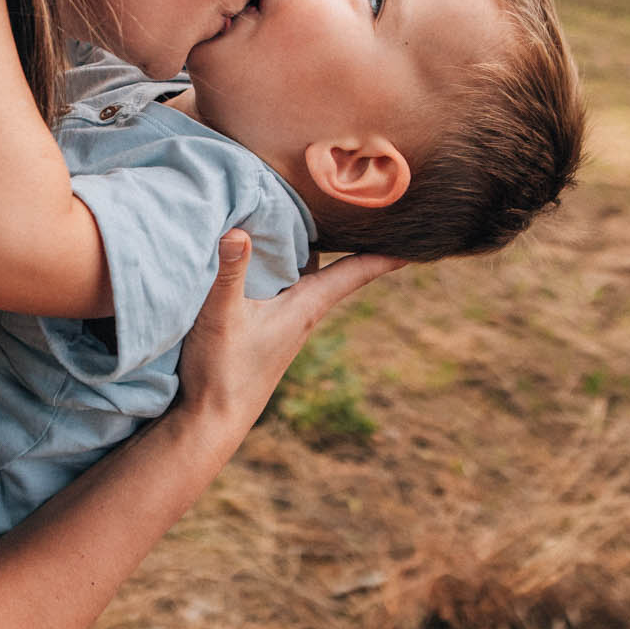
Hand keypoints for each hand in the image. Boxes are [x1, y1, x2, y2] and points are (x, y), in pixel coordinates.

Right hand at [176, 230, 404, 431]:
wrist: (212, 420)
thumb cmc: (223, 371)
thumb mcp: (222, 315)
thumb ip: (230, 272)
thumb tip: (240, 229)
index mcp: (305, 306)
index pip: (355, 273)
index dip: (385, 254)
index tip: (417, 238)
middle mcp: (303, 312)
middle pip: (337, 267)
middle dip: (353, 237)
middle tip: (372, 208)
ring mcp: (286, 321)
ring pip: (311, 273)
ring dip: (319, 247)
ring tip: (327, 215)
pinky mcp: (268, 327)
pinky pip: (289, 283)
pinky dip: (290, 260)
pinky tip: (273, 247)